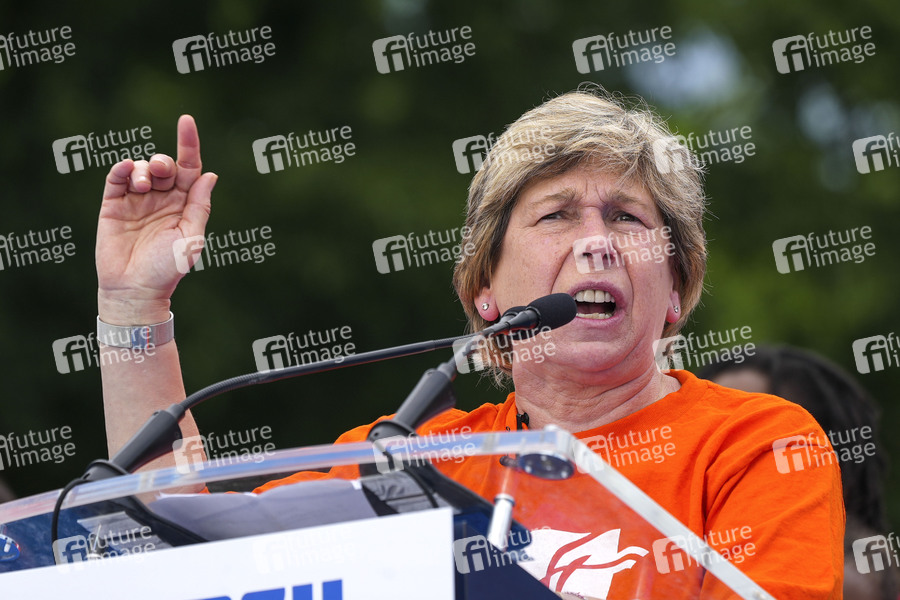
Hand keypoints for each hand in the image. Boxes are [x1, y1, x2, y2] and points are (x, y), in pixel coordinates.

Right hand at [96, 115, 216, 323]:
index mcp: (185, 204)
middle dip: (163, 161)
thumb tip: (211, 175)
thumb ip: (199, 206)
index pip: (190, 167)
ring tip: (142, 185)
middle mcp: (162, 198)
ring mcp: (137, 200)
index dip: (189, 143)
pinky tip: (126, 171)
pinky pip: (116, 178)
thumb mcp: (191, 238)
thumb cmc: (167, 269)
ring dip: (143, 169)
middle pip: (165, 165)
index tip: (185, 120)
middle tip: (160, 170)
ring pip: (140, 168)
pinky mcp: (113, 205)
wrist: (134, 290)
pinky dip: (121, 169)